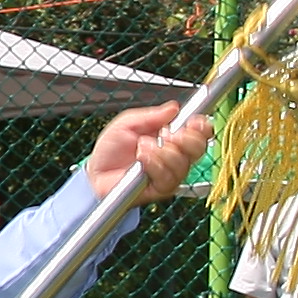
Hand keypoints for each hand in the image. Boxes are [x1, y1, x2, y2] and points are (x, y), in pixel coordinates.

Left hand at [83, 103, 213, 202]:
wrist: (96, 172)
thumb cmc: (111, 149)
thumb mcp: (128, 123)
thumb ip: (151, 116)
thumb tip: (174, 108)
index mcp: (172, 137)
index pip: (199, 133)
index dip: (201, 126)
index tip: (194, 121)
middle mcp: (175, 156)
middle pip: (198, 148)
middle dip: (184, 138)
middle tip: (165, 134)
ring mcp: (170, 174)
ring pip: (182, 163)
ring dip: (162, 152)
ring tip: (142, 147)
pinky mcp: (161, 189)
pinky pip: (168, 177)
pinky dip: (154, 164)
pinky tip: (142, 159)